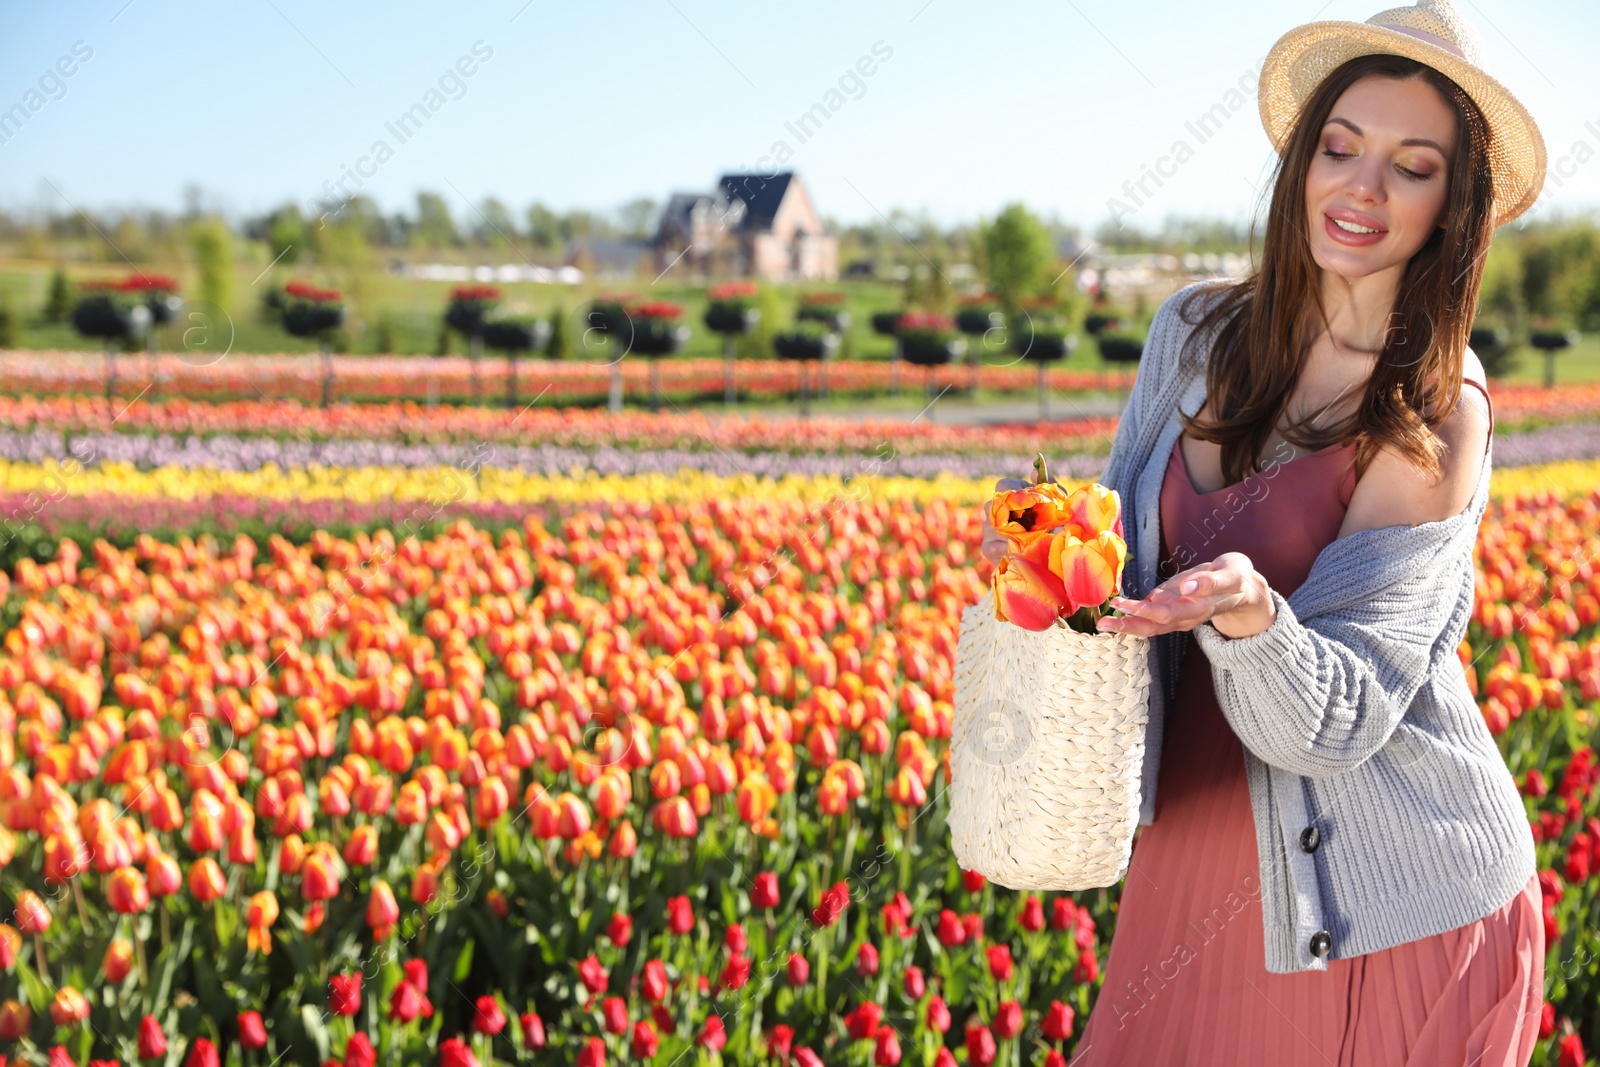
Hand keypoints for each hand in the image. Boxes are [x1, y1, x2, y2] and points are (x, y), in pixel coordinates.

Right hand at [980, 475, 1059, 562]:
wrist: (1047, 543)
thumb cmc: (1049, 517)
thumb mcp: (1055, 501)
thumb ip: (1049, 486)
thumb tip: (1034, 472)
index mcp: (1008, 492)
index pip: (1003, 486)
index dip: (1014, 491)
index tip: (1030, 501)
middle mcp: (993, 509)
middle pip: (994, 507)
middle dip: (1014, 516)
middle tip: (1032, 524)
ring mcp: (988, 528)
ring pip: (994, 528)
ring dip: (1012, 535)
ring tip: (1032, 540)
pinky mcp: (988, 547)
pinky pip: (992, 547)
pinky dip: (1007, 550)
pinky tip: (1022, 551)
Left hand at [1095, 551, 1277, 638]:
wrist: (1244, 588)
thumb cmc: (1236, 577)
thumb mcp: (1229, 575)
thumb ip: (1209, 582)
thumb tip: (1187, 588)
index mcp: (1198, 608)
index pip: (1166, 614)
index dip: (1145, 611)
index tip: (1124, 604)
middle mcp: (1186, 617)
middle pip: (1153, 626)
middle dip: (1128, 625)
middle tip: (1103, 622)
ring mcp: (1180, 617)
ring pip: (1150, 627)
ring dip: (1126, 625)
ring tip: (1103, 622)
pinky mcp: (1176, 612)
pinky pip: (1152, 620)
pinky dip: (1134, 619)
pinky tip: (1117, 615)